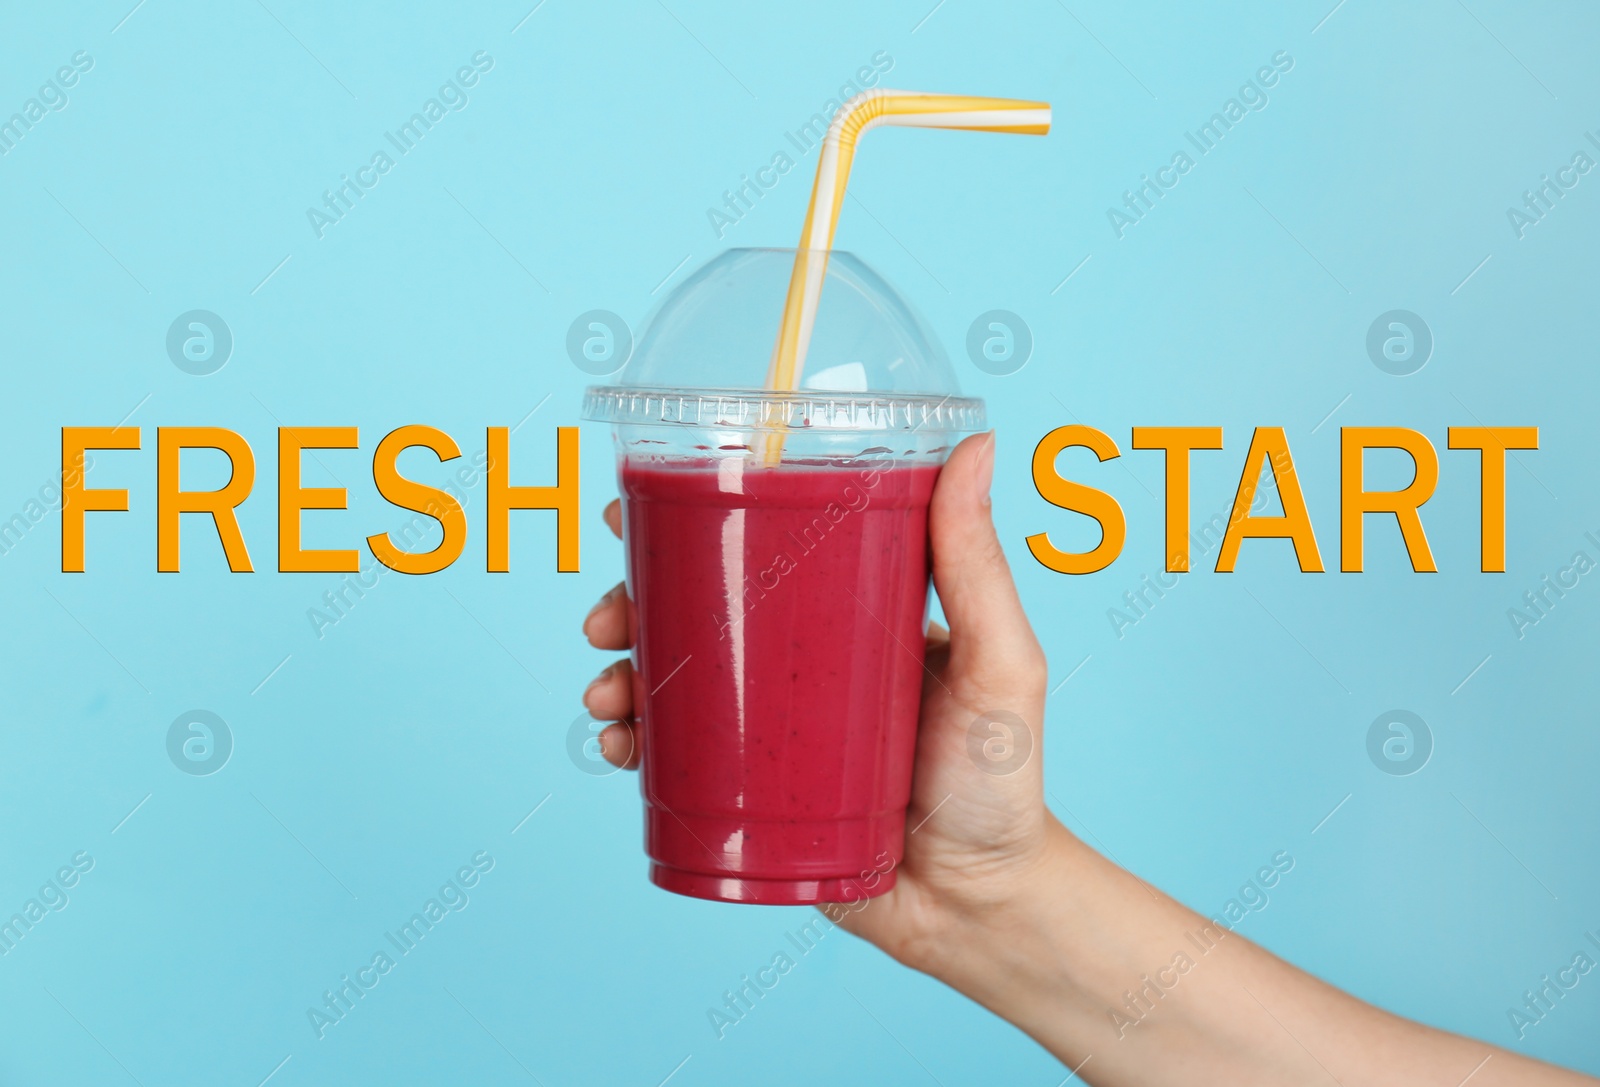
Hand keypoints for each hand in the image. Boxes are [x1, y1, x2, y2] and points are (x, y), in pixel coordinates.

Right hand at [579, 432, 1062, 969]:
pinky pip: (679, 761)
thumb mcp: (1000, 661)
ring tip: (608, 692)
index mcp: (851, 620)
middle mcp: (804, 667)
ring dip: (624, 675)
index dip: (695, 529)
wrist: (980, 908)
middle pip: (701, 616)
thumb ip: (978, 564)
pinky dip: (635, 745)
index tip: (638, 513)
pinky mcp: (753, 797)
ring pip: (677, 686)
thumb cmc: (1003, 781)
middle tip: (606, 617)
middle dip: (635, 608)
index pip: (765, 554)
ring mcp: (773, 732)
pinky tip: (619, 746)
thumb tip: (978, 443)